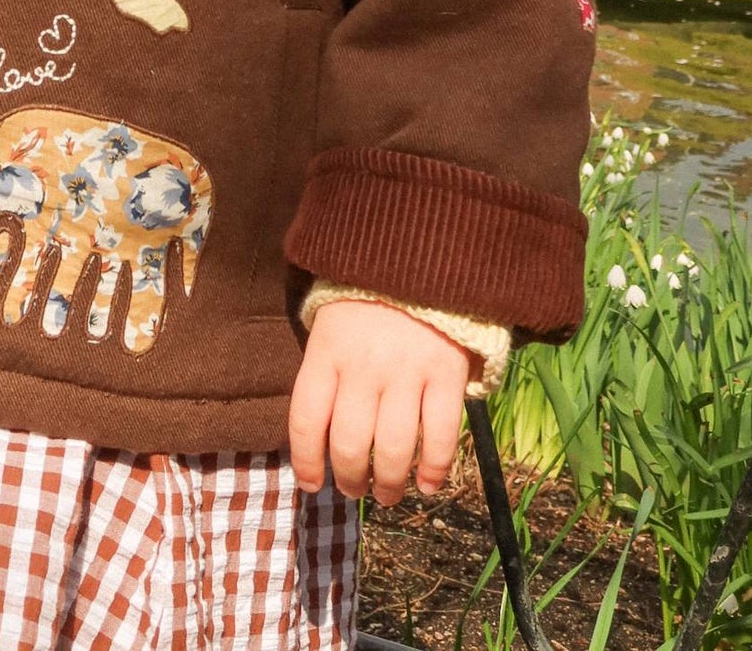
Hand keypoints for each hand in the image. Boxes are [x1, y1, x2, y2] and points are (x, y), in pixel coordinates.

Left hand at [288, 298, 472, 505]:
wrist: (419, 258)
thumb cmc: (366, 301)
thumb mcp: (331, 327)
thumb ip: (326, 374)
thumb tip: (318, 439)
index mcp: (326, 351)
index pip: (305, 419)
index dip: (305, 460)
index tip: (310, 484)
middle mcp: (363, 366)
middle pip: (348, 443)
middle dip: (349, 479)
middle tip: (354, 489)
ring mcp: (406, 371)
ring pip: (392, 448)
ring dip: (388, 483)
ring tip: (386, 494)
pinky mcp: (446, 373)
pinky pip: (441, 435)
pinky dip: (434, 469)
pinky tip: (428, 484)